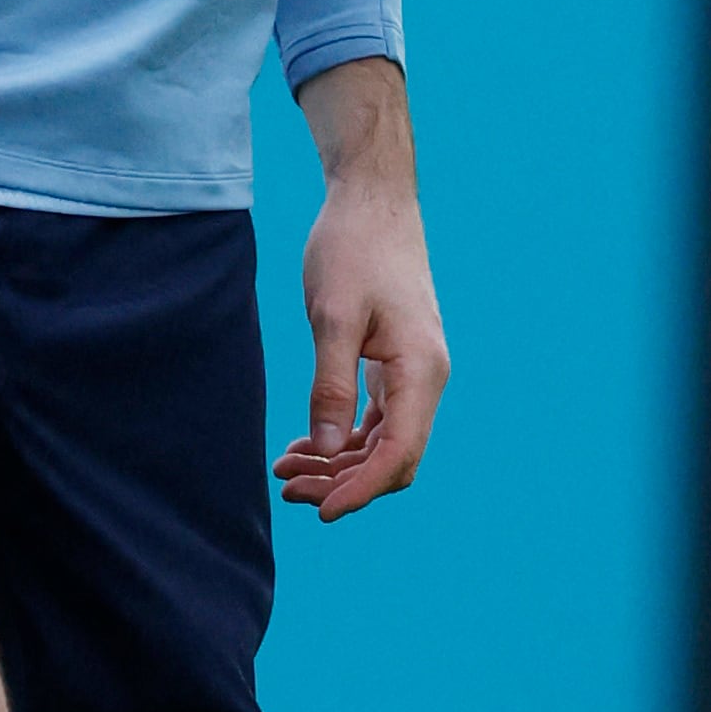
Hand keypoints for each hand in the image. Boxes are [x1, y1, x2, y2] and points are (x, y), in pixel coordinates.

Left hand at [274, 58, 448, 521]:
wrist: (372, 200)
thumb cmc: (352, 249)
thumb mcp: (332, 317)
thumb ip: (330, 385)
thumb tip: (325, 447)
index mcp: (421, 370)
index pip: (399, 453)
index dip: (361, 489)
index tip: (321, 511)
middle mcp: (426, 378)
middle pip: (393, 457)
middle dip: (343, 482)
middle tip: (287, 489)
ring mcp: (413, 373)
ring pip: (382, 442)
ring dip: (337, 463)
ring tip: (285, 471)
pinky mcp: (395, 364)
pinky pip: (374, 418)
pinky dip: (341, 437)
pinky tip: (302, 444)